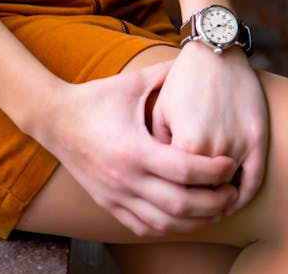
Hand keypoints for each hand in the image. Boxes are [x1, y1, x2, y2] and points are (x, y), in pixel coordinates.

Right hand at [34, 61, 240, 236]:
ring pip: (165, 223)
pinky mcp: (109, 205)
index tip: (229, 165)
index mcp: (133, 147)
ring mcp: (116, 196)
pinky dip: (169, 227)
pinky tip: (185, 217)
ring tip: (216, 208)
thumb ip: (164, 75)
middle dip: (213, 202)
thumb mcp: (130, 83)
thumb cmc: (95, 98)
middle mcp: (125, 178)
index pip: (183, 170)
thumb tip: (194, 60)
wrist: (55, 120)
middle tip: (232, 192)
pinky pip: (144, 228)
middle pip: (180, 204)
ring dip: (196, 221)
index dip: (213, 172)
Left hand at [150, 43, 268, 212]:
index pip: (179, 189)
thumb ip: (158, 146)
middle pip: (204, 195)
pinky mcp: (258, 139)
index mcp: (186, 144)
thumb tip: (155, 177)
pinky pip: (254, 181)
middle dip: (195, 206)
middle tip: (189, 212)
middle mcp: (214, 149)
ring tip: (210, 209)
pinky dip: (243, 196)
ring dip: (219, 203)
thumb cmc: (183, 81)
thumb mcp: (161, 110)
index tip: (168, 204)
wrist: (216, 52)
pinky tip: (234, 199)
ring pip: (229, 191)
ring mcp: (239, 145)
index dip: (173, 197)